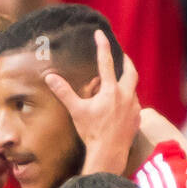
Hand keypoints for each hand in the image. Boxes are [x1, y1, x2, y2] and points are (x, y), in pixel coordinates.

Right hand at [44, 29, 140, 174]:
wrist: (109, 153)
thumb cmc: (92, 132)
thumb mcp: (76, 110)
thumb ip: (64, 92)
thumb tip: (49, 77)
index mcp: (111, 90)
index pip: (106, 62)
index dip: (102, 46)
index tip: (100, 34)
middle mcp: (126, 95)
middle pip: (130, 71)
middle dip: (126, 61)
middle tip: (122, 56)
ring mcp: (134, 107)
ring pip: (133, 89)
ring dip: (126, 84)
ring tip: (119, 84)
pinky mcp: (137, 119)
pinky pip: (134, 105)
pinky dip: (128, 101)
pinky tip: (122, 106)